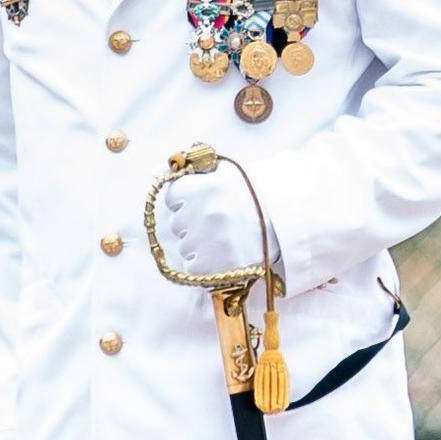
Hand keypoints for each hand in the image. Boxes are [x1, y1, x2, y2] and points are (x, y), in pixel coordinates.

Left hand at [144, 154, 273, 286]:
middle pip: (179, 224)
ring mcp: (210, 240)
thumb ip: (189, 172)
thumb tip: (152, 171)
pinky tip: (226, 255)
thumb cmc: (254, 199)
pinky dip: (207, 265)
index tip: (209, 203)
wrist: (288, 226)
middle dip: (195, 225)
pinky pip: (194, 267)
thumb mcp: (224, 175)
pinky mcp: (215, 265)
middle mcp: (205, 211)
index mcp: (205, 186)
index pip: (174, 197)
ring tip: (228, 239)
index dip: (190, 201)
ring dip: (202, 246)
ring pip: (186, 247)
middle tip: (222, 223)